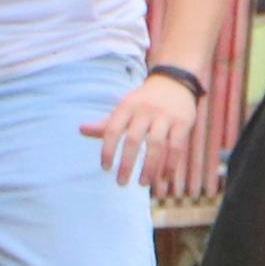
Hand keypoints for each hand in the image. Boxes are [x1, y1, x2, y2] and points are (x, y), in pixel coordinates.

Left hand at [88, 71, 204, 192]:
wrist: (174, 81)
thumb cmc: (143, 101)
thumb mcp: (124, 108)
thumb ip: (106, 123)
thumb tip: (81, 130)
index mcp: (127, 107)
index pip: (112, 130)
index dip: (107, 150)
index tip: (106, 168)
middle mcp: (145, 111)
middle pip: (133, 140)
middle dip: (127, 164)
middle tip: (121, 183)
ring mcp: (165, 116)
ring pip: (156, 145)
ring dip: (149, 168)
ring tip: (143, 184)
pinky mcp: (183, 122)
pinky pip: (176, 147)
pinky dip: (170, 164)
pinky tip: (164, 178)